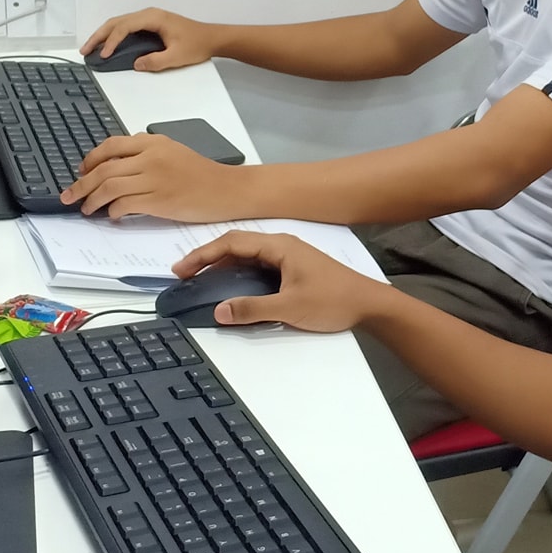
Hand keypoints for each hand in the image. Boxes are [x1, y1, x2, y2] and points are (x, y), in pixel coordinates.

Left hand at [61, 133, 249, 219]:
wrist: (226, 189)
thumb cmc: (201, 172)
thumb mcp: (172, 150)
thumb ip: (146, 152)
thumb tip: (117, 162)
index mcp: (152, 142)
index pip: (111, 146)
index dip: (90, 160)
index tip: (81, 171)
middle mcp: (150, 157)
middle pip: (104, 169)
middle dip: (81, 184)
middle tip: (70, 195)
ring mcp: (154, 179)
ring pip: (109, 187)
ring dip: (92, 200)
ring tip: (87, 209)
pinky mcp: (159, 201)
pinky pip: (125, 204)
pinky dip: (113, 211)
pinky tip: (112, 216)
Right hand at [79, 7, 214, 71]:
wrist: (211, 38)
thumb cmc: (197, 43)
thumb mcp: (176, 57)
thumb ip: (155, 61)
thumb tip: (136, 64)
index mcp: (154, 18)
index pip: (125, 27)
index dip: (112, 41)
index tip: (104, 54)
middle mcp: (149, 15)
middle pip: (117, 22)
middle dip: (99, 36)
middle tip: (85, 50)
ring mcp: (149, 18)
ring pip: (119, 23)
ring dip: (104, 35)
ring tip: (90, 49)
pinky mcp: (150, 25)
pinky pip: (126, 28)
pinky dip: (114, 36)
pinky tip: (107, 46)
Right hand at [170, 231, 394, 331]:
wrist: (369, 305)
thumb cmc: (334, 300)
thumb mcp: (290, 307)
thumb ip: (252, 309)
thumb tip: (219, 310)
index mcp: (279, 246)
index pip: (231, 242)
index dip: (203, 254)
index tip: (182, 269)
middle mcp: (282, 246)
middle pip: (236, 247)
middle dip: (208, 259)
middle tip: (184, 276)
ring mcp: (288, 257)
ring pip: (246, 258)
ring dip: (223, 268)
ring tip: (201, 282)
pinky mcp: (293, 270)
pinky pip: (258, 268)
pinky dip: (239, 275)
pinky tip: (230, 289)